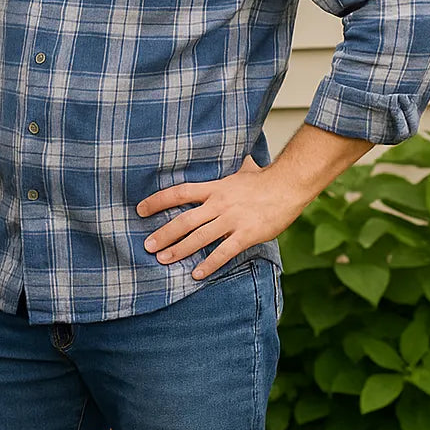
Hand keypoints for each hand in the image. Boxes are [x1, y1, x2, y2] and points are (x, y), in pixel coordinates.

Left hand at [136, 156, 308, 279]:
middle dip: (163, 234)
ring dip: (179, 250)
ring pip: (199, 238)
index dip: (157, 201)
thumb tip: (229, 156)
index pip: (178, 193)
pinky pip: (224, 252)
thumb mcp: (239, 170)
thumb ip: (228, 169)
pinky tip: (196, 274)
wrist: (289, 185)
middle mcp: (219, 204)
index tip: (140, 210)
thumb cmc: (264, 179)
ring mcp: (232, 220)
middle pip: (184, 220)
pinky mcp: (247, 234)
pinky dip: (209, 264)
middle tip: (147, 246)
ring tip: (163, 260)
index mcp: (214, 188)